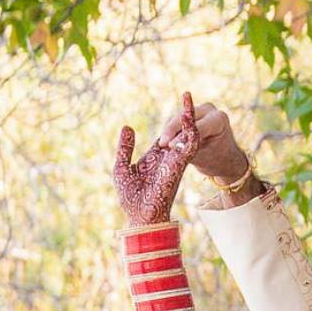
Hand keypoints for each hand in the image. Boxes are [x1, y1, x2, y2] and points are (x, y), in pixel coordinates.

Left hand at [114, 91, 199, 227]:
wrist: (140, 216)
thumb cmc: (130, 198)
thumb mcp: (121, 167)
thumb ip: (125, 147)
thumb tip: (128, 126)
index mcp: (155, 158)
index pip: (165, 135)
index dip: (169, 122)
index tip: (173, 107)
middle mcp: (167, 158)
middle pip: (178, 132)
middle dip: (183, 115)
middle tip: (186, 94)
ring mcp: (175, 160)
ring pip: (186, 135)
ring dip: (188, 116)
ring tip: (187, 95)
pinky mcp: (180, 164)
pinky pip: (189, 143)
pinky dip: (189, 127)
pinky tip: (187, 112)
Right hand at [159, 100, 247, 183]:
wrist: (224, 158)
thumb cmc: (216, 160)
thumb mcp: (203, 158)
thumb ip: (188, 150)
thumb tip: (171, 146)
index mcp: (218, 120)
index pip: (197, 126)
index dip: (182, 136)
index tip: (171, 146)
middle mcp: (210, 110)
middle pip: (185, 118)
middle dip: (172, 131)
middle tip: (161, 145)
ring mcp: (200, 109)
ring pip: (178, 118)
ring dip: (170, 131)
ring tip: (162, 145)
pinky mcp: (191, 113)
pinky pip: (178, 121)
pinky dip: (171, 131)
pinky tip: (165, 142)